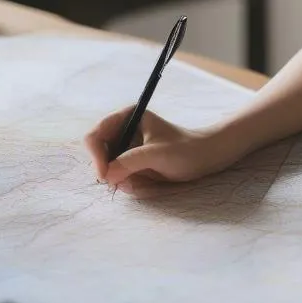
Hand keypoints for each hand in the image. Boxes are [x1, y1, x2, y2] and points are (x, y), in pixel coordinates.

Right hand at [84, 107, 245, 191]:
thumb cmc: (186, 149)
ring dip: (126, 181)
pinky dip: (133, 185)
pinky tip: (152, 181)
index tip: (106, 175)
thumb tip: (106, 174)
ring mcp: (127, 149)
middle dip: (114, 172)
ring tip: (150, 179)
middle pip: (99, 156)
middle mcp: (124, 131)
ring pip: (110, 172)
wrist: (205, 158)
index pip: (96, 135)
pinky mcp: (133, 164)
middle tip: (132, 181)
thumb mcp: (157, 154)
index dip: (96, 156)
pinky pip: (121, 180)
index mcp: (128, 117)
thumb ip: (130, 162)